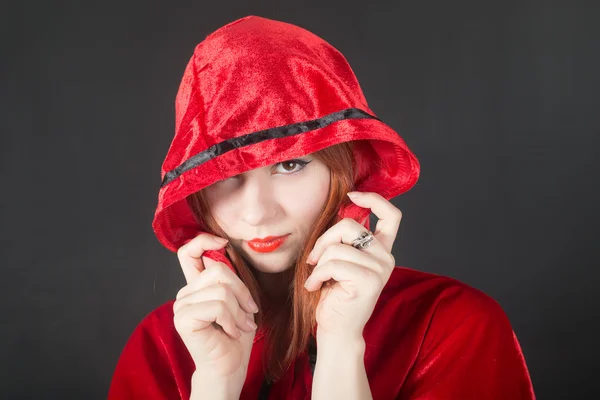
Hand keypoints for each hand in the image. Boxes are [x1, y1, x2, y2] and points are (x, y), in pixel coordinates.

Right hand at [173, 233, 258, 391]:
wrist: (230, 365)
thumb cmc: (236, 333)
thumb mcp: (239, 298)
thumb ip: (230, 276)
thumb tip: (224, 250)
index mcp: (196, 285)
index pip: (188, 252)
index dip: (204, 240)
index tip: (224, 243)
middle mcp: (185, 292)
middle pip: (218, 270)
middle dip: (241, 290)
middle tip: (249, 312)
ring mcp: (181, 306)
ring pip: (221, 290)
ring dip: (239, 310)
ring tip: (242, 325)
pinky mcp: (183, 319)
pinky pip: (217, 306)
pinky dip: (232, 320)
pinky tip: (232, 332)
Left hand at [304, 191, 400, 338]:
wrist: (336, 330)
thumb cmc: (334, 295)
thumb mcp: (340, 260)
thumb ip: (344, 239)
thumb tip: (336, 210)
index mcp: (381, 250)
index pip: (391, 215)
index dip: (373, 199)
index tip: (352, 194)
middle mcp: (386, 257)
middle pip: (350, 226)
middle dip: (324, 239)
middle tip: (313, 259)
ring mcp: (380, 269)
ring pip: (338, 247)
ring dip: (318, 263)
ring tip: (316, 278)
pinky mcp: (369, 280)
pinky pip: (333, 263)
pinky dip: (317, 274)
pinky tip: (315, 286)